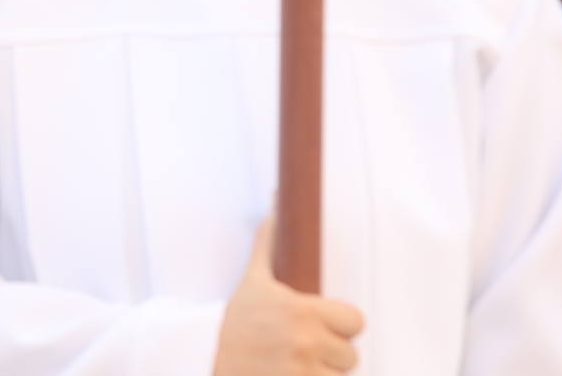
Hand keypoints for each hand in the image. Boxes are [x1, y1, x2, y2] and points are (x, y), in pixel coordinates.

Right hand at [213, 217, 364, 374]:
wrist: (205, 357)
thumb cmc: (232, 322)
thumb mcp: (252, 280)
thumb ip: (269, 243)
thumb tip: (276, 203)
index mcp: (301, 310)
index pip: (355, 321)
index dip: (342, 325)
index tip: (324, 327)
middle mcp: (306, 342)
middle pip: (350, 355)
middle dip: (331, 353)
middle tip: (305, 349)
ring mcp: (302, 372)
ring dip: (324, 373)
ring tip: (298, 365)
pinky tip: (293, 374)